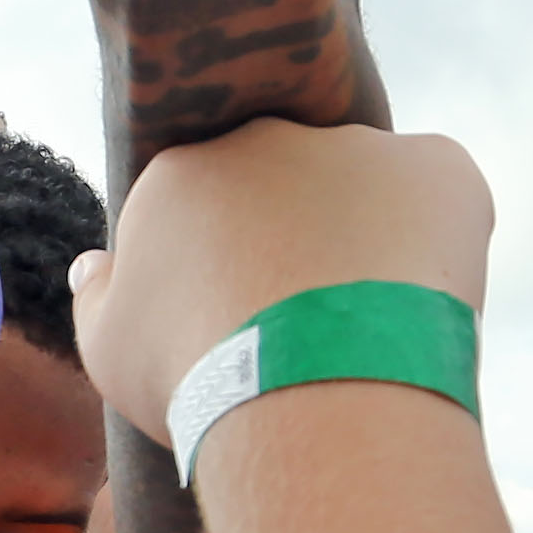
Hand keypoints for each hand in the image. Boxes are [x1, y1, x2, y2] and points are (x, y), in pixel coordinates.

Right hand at [63, 120, 492, 442]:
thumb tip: (92, 265)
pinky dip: (436, 238)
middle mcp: (268, 139)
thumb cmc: (196, 381)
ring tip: (369, 327)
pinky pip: (440, 191)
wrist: (311, 393)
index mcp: (182, 170)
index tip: (236, 320)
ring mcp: (356, 148)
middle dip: (294, 240)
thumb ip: (97, 297)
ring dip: (366, 240)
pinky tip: (421, 302)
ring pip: (365, 187)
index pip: (204, 200)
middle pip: (285, 182)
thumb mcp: (110, 350)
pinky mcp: (436, 168)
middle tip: (306, 326)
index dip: (224, 262)